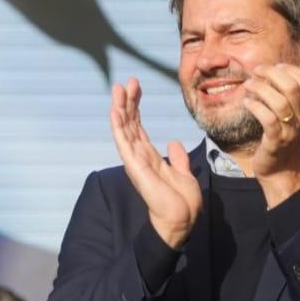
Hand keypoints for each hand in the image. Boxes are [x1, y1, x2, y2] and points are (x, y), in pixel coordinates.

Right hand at [109, 78, 201, 249]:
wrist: (181, 219)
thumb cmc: (182, 202)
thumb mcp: (184, 173)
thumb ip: (178, 158)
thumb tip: (174, 142)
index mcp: (149, 157)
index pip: (139, 127)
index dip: (136, 107)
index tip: (136, 87)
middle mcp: (139, 156)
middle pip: (130, 124)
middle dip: (127, 102)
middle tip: (127, 81)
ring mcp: (135, 161)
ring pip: (124, 129)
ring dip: (120, 108)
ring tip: (118, 89)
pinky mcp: (135, 166)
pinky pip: (124, 143)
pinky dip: (118, 126)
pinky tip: (115, 111)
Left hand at [240, 61, 299, 206]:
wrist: (281, 170)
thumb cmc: (284, 136)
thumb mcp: (295, 111)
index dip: (292, 70)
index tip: (276, 66)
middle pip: (293, 89)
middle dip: (274, 75)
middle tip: (257, 70)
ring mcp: (289, 130)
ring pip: (280, 103)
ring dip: (262, 89)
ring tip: (248, 84)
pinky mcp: (275, 141)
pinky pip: (268, 120)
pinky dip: (257, 107)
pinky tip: (246, 102)